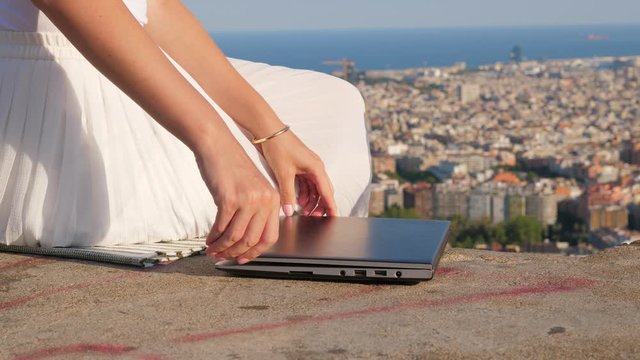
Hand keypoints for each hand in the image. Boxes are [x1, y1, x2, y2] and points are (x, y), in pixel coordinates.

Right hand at [197, 136, 279, 263]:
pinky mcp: (229, 199)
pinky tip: (208, 240)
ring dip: (222, 247)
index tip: (243, 258)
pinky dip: (213, 237)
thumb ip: (256, 211)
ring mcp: (248, 200)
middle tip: (223, 256)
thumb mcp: (253, 188)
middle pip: (251, 240)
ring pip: (235, 237)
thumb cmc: (232, 167)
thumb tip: (246, 241)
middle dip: (235, 253)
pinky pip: (221, 227)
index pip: (270, 236)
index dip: (255, 252)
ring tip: (212, 250)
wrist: (217, 146)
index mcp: (274, 199)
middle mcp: (265, 200)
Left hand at [258, 129, 337, 216]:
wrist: (268, 130)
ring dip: (311, 200)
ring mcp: (307, 166)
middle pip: (323, 191)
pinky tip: (297, 200)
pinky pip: (306, 183)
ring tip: (303, 211)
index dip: (330, 206)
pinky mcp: (299, 166)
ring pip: (314, 188)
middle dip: (320, 205)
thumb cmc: (279, 146)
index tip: (333, 217)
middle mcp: (315, 167)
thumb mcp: (283, 173)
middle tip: (313, 218)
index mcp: (316, 168)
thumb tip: (290, 211)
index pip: (327, 192)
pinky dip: (304, 193)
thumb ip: (288, 194)